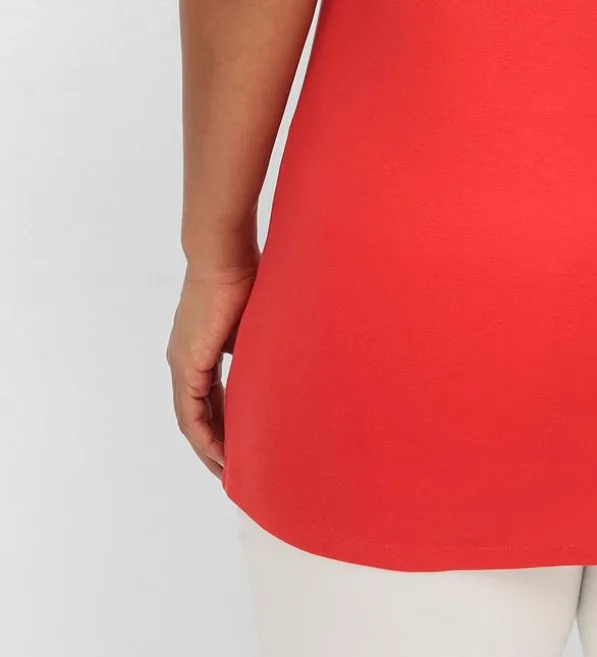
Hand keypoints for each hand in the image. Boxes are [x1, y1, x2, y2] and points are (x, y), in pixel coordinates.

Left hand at [167, 256, 258, 479]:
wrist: (224, 254)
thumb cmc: (245, 275)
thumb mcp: (255, 322)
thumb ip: (259, 346)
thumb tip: (286, 363)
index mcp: (199, 349)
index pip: (207, 399)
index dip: (222, 425)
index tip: (240, 445)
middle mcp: (184, 359)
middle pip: (196, 415)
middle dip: (214, 445)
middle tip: (233, 470)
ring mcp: (182, 362)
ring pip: (191, 419)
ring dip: (208, 447)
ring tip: (228, 470)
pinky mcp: (187, 363)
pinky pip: (191, 412)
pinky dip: (204, 435)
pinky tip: (220, 453)